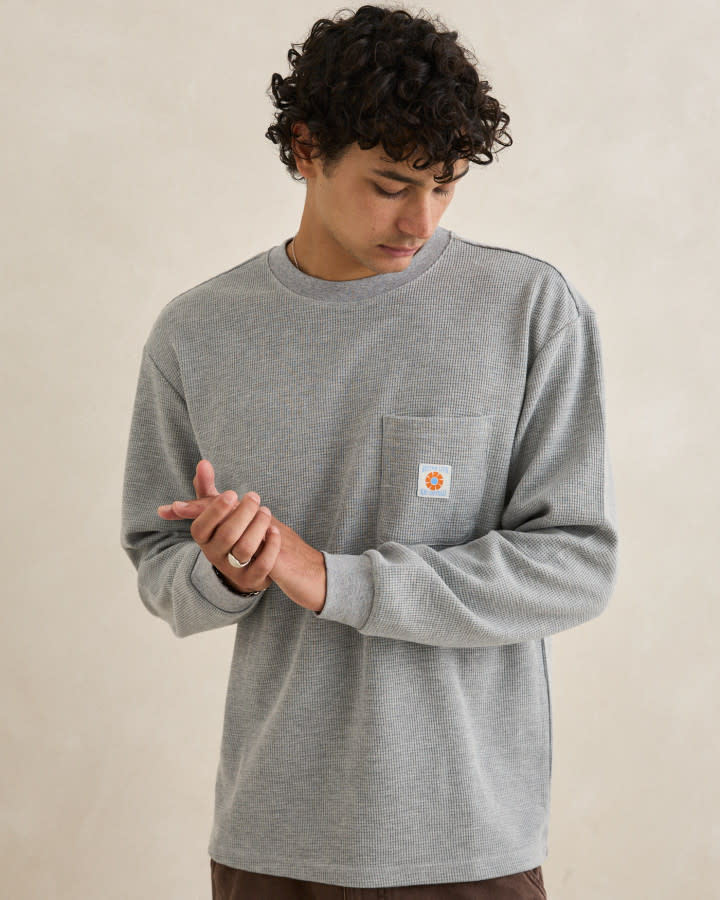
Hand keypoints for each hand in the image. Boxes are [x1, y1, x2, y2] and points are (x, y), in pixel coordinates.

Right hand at [158, 460, 279, 594]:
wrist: (246, 565)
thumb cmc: (229, 529)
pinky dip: (271, 545)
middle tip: (254, 497)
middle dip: (243, 513)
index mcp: (203, 539)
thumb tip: (203, 463)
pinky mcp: (252, 579)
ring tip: (266, 512)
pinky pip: (263, 565)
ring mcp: (233, 570)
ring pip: (244, 549)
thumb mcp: (216, 510)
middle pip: (226, 535)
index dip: (216, 510)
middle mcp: (214, 556)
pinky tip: (276, 531)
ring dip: (258, 526)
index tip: (233, 493)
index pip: (200, 527)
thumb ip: (207, 487)